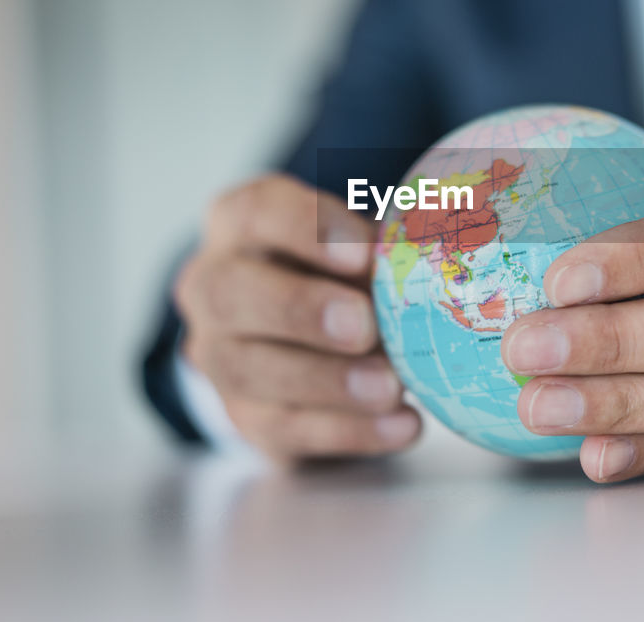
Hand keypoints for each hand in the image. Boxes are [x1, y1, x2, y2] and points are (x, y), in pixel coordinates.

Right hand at [175, 175, 420, 462]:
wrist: (301, 337)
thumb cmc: (340, 271)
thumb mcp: (357, 246)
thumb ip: (381, 252)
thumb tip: (432, 264)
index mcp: (239, 223)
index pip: (258, 211)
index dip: (307, 229)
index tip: (365, 254)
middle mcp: (211, 284)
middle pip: (231, 293)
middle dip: (301, 310)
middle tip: (363, 327)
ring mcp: (218, 354)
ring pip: (252, 370)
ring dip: (328, 382)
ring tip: (391, 387)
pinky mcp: (244, 415)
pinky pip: (284, 428)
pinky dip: (348, 431)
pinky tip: (401, 425)